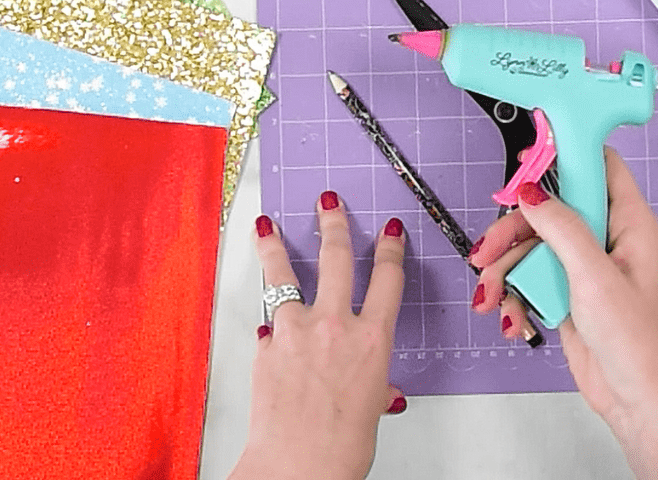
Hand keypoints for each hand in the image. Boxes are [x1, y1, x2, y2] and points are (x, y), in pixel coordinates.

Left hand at [228, 192, 407, 479]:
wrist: (299, 467)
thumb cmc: (341, 448)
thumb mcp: (373, 407)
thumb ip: (374, 385)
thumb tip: (377, 389)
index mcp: (373, 340)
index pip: (388, 279)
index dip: (390, 250)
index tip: (389, 233)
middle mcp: (336, 326)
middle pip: (337, 257)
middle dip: (334, 224)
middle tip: (329, 204)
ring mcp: (297, 332)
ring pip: (285, 275)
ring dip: (275, 245)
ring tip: (268, 225)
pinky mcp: (266, 346)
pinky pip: (268, 324)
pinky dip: (269, 320)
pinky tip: (267, 319)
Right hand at [469, 149, 657, 479]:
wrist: (638, 401)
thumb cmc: (640, 345)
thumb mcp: (596, 278)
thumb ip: (562, 228)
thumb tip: (532, 191)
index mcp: (629, 222)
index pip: (595, 164)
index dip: (559, 155)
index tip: (522, 162)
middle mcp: (607, 238)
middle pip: (548, 207)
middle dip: (512, 231)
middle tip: (488, 252)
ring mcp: (585, 266)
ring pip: (531, 245)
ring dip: (505, 271)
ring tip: (494, 299)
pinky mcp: (567, 292)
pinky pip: (529, 278)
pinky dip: (515, 296)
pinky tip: (514, 320)